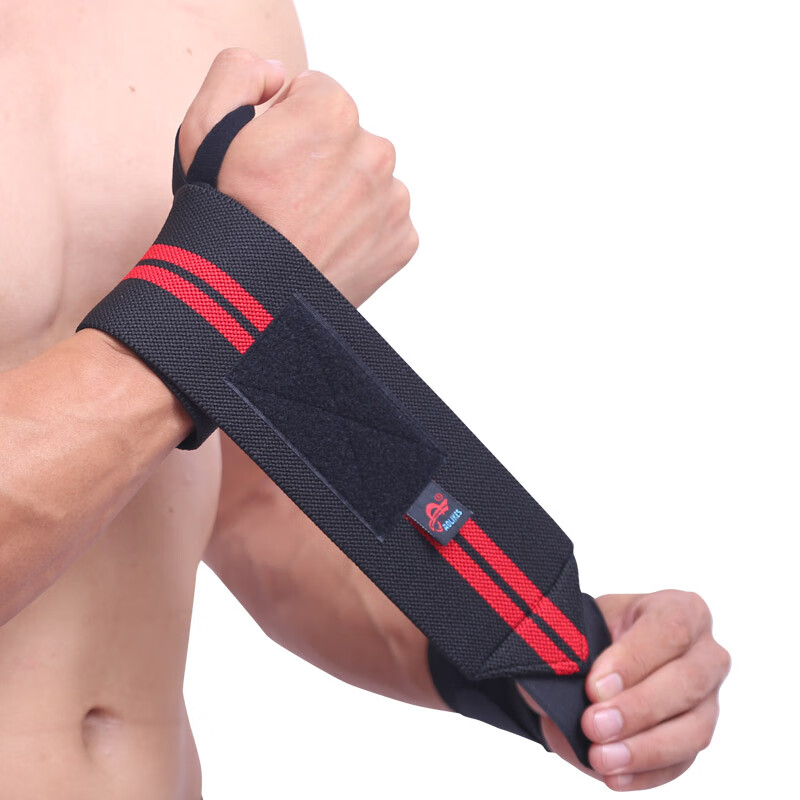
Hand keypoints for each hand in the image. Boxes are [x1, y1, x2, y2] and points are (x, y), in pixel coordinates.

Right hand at [178, 48, 417, 306]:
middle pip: (346, 139)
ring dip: (342, 197)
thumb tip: (281, 74)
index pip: (315, 95)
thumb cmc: (225, 220)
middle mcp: (374, 151)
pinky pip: (383, 222)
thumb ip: (241, 71)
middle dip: (319, 159)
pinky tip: (326, 250)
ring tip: (304, 230)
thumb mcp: (203, 126)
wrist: (248, 301)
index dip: (284, 126)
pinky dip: (360, 234)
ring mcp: (392, 200)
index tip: (269, 163)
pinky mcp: (401, 241)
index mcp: (332, 111)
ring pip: (367, 181)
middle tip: (284, 201)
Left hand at [519, 590, 729, 790]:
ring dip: (644, 749)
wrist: (593, 664)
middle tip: (593, 725)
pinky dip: (646, 773)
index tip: (594, 685)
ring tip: (601, 757)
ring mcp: (707, 699)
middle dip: (637, 708)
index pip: (670, 630)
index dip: (633, 660)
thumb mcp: (580, 626)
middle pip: (687, 682)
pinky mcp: (696, 738)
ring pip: (693, 729)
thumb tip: (562, 676)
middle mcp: (705, 653)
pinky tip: (615, 775)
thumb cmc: (594, 636)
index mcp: (680, 610)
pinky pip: (681, 763)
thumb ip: (575, 645)